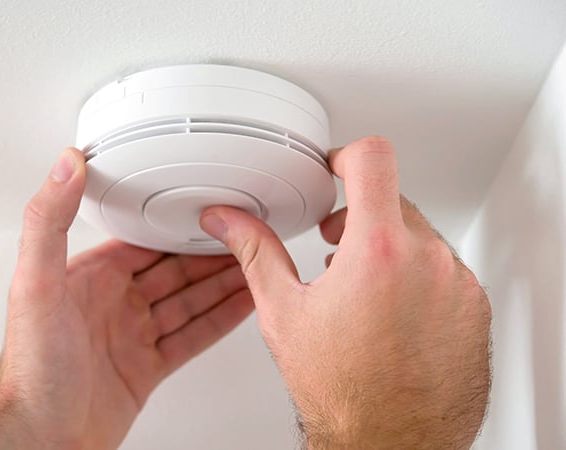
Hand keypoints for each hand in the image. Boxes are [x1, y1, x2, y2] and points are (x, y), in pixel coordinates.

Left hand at [0, 148, 253, 448]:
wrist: (42, 436)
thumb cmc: (32, 369)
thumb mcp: (35, 283)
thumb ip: (48, 221)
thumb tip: (64, 165)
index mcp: (90, 278)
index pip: (143, 241)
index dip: (176, 225)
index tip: (205, 208)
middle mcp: (113, 304)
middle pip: (173, 269)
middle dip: (209, 252)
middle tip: (245, 235)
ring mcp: (131, 337)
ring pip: (188, 301)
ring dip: (222, 282)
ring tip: (255, 264)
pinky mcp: (147, 368)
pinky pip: (192, 336)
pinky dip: (220, 320)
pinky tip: (241, 305)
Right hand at [200, 137, 491, 448]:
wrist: (390, 441)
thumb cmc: (341, 390)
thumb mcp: (284, 311)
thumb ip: (256, 251)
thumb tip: (229, 221)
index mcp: (377, 251)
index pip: (373, 159)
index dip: (347, 155)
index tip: (337, 169)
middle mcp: (428, 261)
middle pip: (394, 200)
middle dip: (361, 217)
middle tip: (336, 249)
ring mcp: (458, 285)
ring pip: (421, 237)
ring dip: (391, 251)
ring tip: (363, 291)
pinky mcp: (475, 309)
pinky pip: (446, 271)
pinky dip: (419, 279)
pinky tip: (393, 315)